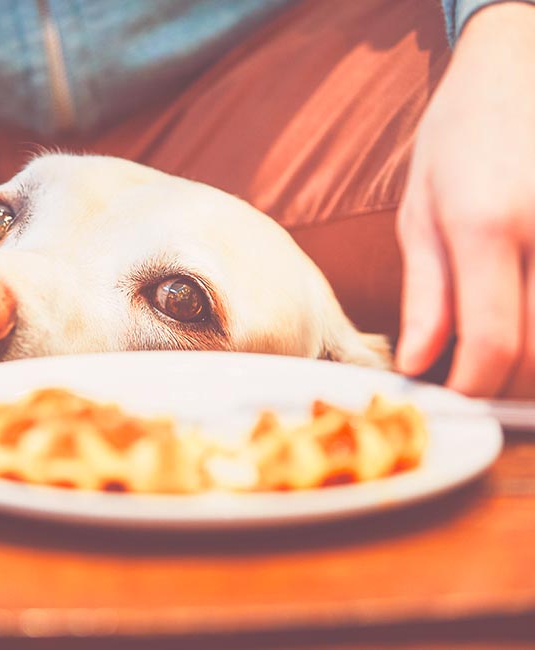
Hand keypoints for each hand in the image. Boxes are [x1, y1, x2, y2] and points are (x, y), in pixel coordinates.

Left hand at [396, 2, 534, 397]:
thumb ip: (426, 293)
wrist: (520, 66)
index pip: (492, 342)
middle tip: (475, 384)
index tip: (454, 396)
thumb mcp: (421, 210)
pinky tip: (527, 321)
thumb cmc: (462, 135)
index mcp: (485, 224)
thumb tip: (418, 362)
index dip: (474, 386)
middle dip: (506, 384)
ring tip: (501, 354)